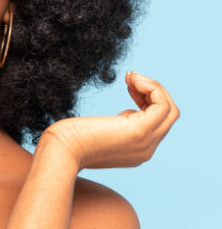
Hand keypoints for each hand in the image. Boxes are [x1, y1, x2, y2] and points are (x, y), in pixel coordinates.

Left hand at [40, 72, 179, 170]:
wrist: (59, 150)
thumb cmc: (67, 140)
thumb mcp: (98, 134)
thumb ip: (114, 128)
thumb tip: (125, 115)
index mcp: (137, 150)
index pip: (157, 123)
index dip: (146, 99)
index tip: (128, 86)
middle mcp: (146, 150)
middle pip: (168, 116)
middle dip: (152, 91)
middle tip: (130, 78)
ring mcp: (145, 142)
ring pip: (170, 110)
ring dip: (153, 87)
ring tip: (131, 77)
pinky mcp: (139, 131)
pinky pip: (162, 106)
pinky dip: (152, 88)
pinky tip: (132, 81)